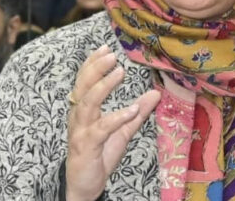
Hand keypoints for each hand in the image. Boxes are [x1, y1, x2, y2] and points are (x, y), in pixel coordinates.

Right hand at [66, 45, 160, 200]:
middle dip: (96, 68)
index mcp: (83, 111)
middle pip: (82, 87)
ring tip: (120, 72)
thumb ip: (137, 112)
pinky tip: (132, 110)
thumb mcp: (123, 131)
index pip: (83, 81)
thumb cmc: (99, 156)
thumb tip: (156, 93)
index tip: (105, 48)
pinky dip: (116, 118)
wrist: (86, 186)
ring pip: (88, 103)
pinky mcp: (88, 147)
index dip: (92, 63)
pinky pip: (101, 129)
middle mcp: (79, 118)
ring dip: (104, 86)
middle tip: (112, 55)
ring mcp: (81, 132)